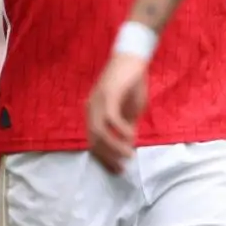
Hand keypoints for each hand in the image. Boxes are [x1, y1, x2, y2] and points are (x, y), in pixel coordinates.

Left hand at [86, 53, 148, 173]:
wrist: (134, 56)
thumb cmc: (133, 81)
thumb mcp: (131, 109)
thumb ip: (127, 125)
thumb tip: (127, 144)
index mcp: (94, 112)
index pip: (93, 141)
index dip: (104, 158)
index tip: (118, 169)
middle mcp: (91, 109)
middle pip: (94, 140)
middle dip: (108, 157)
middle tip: (122, 167)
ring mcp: (98, 102)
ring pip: (99, 132)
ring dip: (114, 147)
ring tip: (128, 155)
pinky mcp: (108, 95)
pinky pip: (110, 119)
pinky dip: (120, 130)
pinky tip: (131, 136)